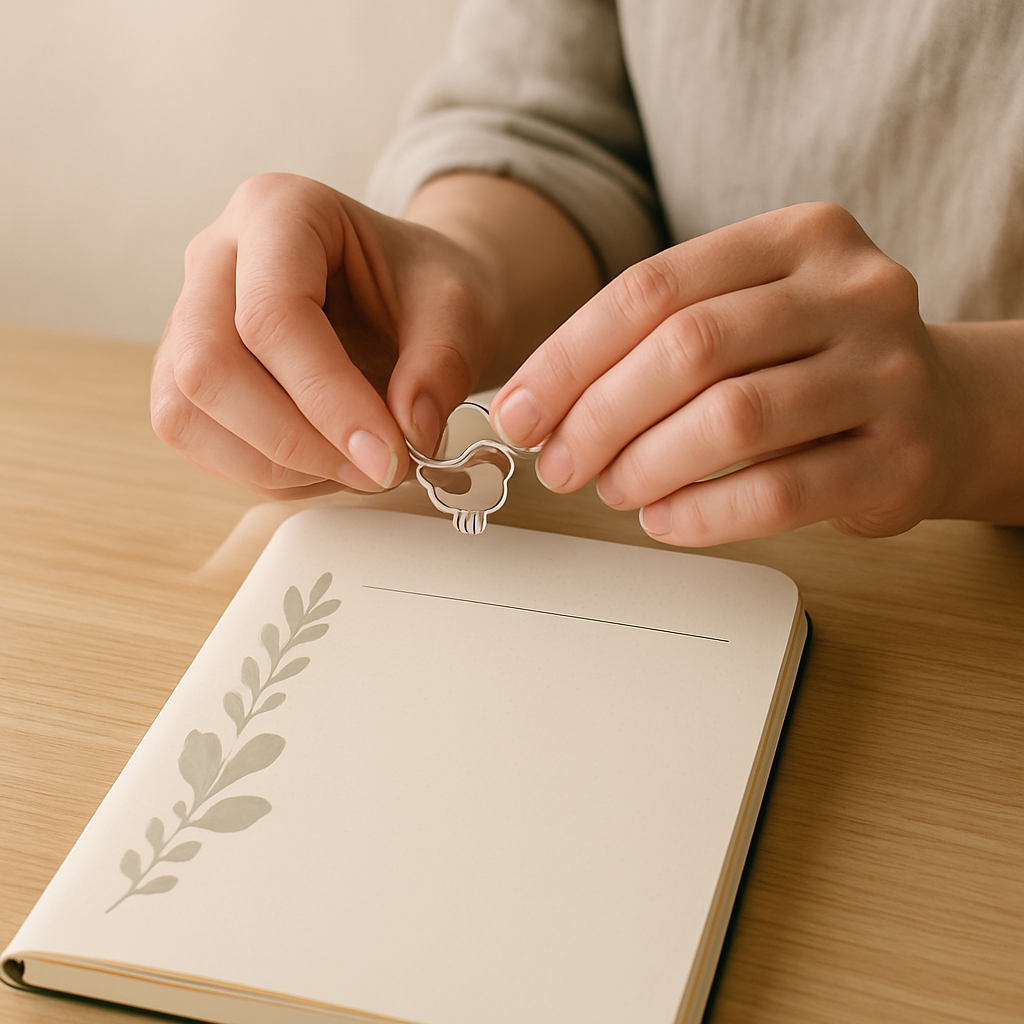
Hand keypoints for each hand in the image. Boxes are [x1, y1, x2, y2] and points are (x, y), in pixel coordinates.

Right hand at [151, 173, 502, 498]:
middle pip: (208, 366)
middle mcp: (215, 255)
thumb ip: (441, 366)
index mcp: (278, 210)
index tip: (389, 456)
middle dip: (294, 441)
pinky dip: (261, 472)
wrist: (409, 291)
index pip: (274, 316)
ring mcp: (189, 315)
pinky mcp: (184, 372)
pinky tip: (322, 467)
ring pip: (186, 411)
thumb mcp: (460, 310)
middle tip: (375, 470)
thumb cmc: (424, 286)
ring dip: (273, 465)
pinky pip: (196, 438)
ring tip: (354, 468)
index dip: (329, 400)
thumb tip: (409, 434)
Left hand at [490, 202, 973, 544]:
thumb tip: (539, 407)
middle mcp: (853, 290)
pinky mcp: (901, 458)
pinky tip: (664, 518)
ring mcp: (888, 372)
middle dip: (599, 416)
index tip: (520, 411)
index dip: (569, 357)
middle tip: (559, 464)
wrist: (944, 411)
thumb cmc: (814, 365)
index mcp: (798, 238)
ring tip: (612, 489)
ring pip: (733, 418)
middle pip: (689, 348)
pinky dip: (702, 514)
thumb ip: (656, 341)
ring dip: (646, 465)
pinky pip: (779, 492)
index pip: (652, 288)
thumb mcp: (747, 319)